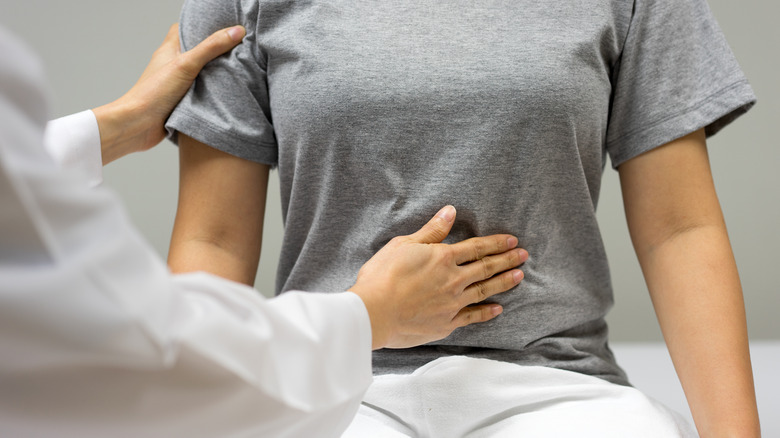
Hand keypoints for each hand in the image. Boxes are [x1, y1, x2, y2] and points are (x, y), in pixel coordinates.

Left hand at [92, 23, 245, 163]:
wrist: (139, 125)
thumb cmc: (153, 93)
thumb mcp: (186, 64)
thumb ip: (211, 47)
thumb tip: (236, 31)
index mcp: (169, 50)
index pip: (183, 29)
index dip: (200, 26)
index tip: (220, 28)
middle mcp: (171, 65)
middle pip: (195, 51)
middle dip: (213, 51)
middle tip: (234, 49)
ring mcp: (176, 84)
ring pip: (199, 74)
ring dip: (213, 75)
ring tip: (234, 70)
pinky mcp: (180, 101)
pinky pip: (199, 93)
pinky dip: (210, 93)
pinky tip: (223, 94)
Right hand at [350, 205, 527, 349]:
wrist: (374, 312)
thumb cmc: (382, 276)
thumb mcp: (403, 245)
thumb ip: (430, 231)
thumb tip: (450, 212)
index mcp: (443, 258)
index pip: (476, 248)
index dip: (496, 243)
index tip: (512, 241)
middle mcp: (453, 280)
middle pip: (486, 268)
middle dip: (507, 260)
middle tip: (524, 256)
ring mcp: (452, 304)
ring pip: (484, 290)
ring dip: (503, 282)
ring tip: (519, 276)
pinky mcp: (446, 324)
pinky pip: (472, 317)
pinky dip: (486, 312)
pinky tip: (498, 309)